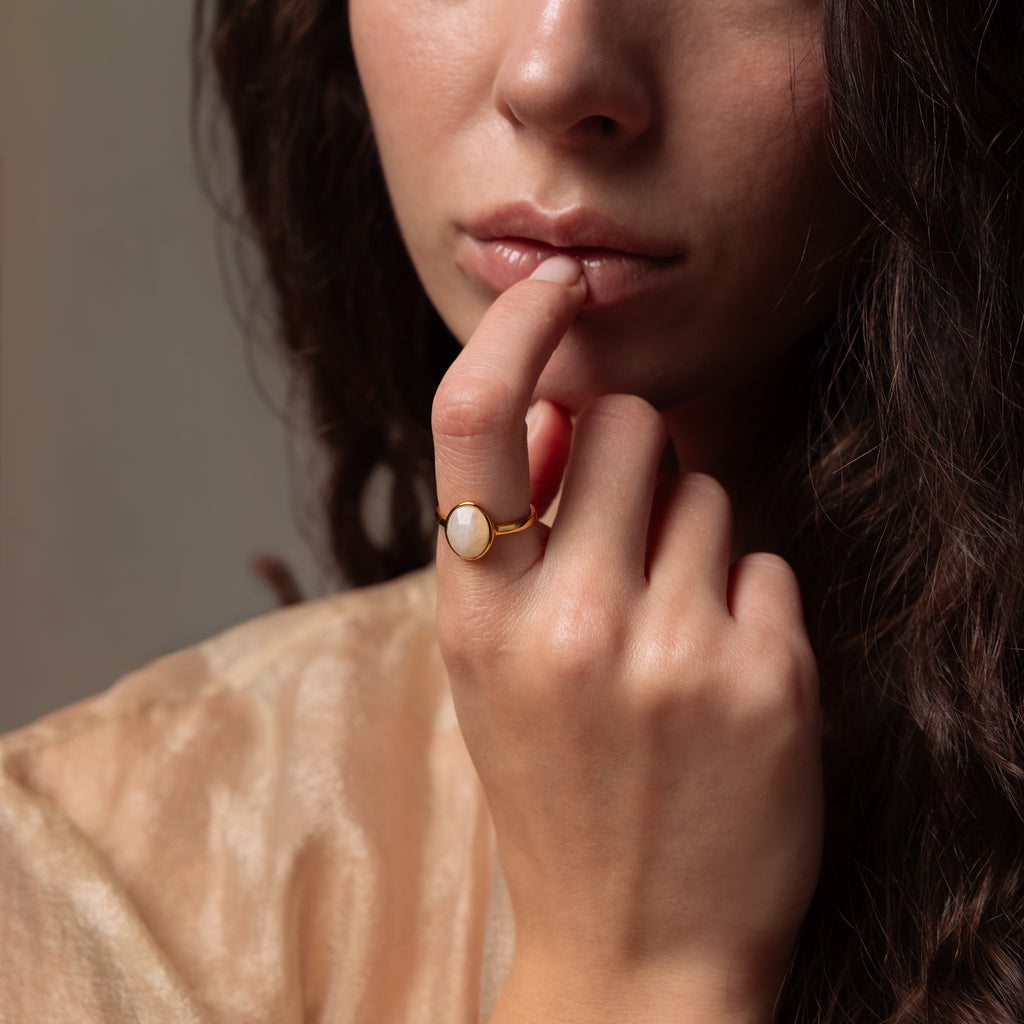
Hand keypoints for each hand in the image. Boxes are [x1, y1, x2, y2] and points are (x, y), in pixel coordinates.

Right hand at [432, 256, 822, 1023]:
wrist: (638, 947)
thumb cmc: (556, 788)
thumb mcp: (490, 668)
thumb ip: (508, 541)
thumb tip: (549, 413)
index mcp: (474, 614)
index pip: (471, 420)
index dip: (508, 332)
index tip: (548, 290)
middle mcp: (565, 623)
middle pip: (621, 422)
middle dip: (629, 450)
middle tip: (626, 524)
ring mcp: (670, 652)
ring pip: (706, 489)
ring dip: (693, 536)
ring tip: (670, 630)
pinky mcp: (765, 680)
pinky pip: (767, 564)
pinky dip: (749, 603)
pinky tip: (722, 680)